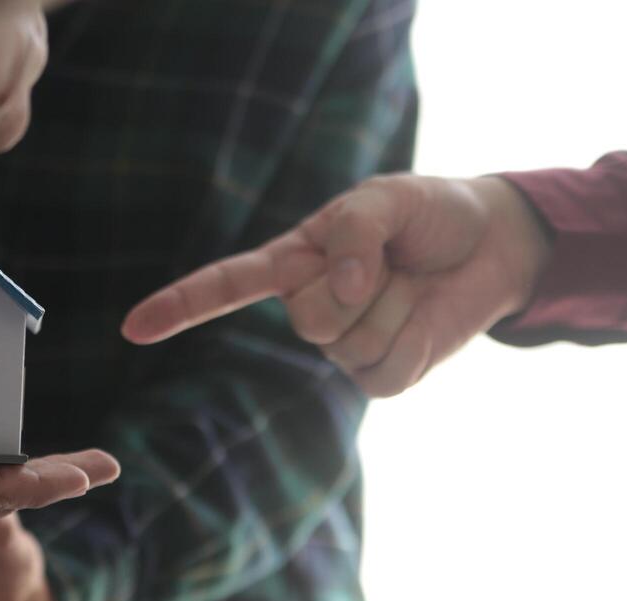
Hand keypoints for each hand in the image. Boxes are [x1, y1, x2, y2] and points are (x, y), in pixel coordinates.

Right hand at [122, 175, 552, 396]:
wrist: (493, 245)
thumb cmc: (429, 215)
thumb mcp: (387, 199)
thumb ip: (355, 231)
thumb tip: (343, 289)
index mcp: (295, 261)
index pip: (226, 286)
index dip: (179, 306)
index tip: (133, 329)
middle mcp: (310, 306)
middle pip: (308, 318)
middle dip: (360, 284)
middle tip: (393, 260)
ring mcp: (343, 347)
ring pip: (351, 345)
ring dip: (395, 307)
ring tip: (411, 283)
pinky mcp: (381, 376)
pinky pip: (385, 373)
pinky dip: (415, 342)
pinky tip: (425, 318)